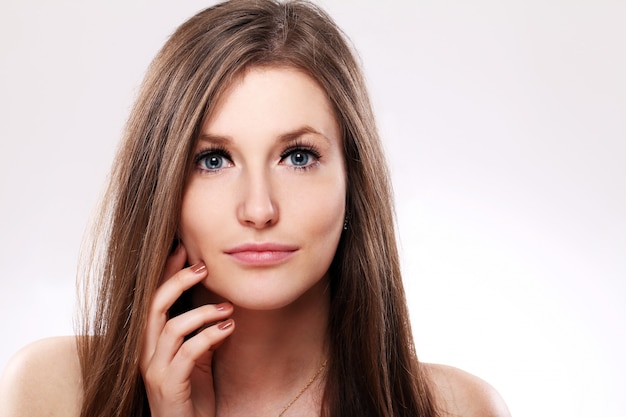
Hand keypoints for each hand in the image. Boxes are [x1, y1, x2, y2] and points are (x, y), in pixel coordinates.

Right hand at [140, 245, 234, 416]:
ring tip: (228, 308)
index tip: (181, 249)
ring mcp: (155, 370)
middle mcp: (145, 353)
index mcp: (149, 343)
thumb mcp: (196, 358)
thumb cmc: (190, 395)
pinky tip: (228, 328)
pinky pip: (188, 352)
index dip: (164, 273)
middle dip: (177, 281)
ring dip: (203, 312)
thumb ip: (200, 333)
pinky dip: (210, 336)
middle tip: (203, 267)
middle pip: (154, 306)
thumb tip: (219, 306)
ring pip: (172, 328)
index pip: (152, 300)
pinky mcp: (170, 385)